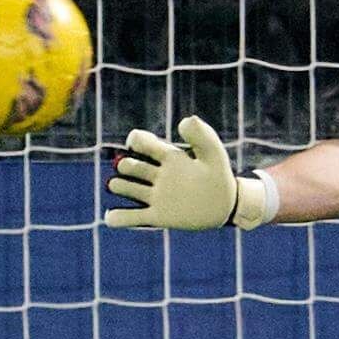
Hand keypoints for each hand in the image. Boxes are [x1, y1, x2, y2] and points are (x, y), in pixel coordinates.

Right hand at [104, 116, 272, 229]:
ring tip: (119, 185)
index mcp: (168, 156)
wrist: (227, 206)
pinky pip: (132, 217)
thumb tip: (185, 120)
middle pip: (129, 165)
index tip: (137, 143)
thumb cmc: (219, 176)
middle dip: (126, 165)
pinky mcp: (157, 216)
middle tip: (131, 168)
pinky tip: (112, 217)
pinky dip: (118, 217)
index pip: (141, 141)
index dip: (135, 140)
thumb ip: (203, 136)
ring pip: (125, 187)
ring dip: (119, 186)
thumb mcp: (214, 155)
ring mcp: (156, 196)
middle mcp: (158, 175)